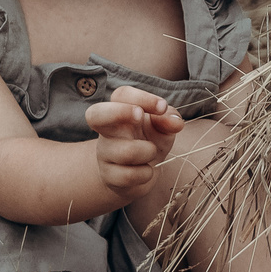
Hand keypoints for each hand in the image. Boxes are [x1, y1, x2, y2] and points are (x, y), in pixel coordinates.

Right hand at [86, 85, 183, 201]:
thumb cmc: (149, 141)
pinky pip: (128, 175)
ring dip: (147, 151)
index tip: (162, 107)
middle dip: (119, 112)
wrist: (138, 174)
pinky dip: (145, 173)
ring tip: (152, 152)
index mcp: (120, 111)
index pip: (121, 95)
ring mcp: (105, 153)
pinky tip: (146, 170)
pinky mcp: (108, 176)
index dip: (141, 97)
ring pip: (124, 151)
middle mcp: (107, 130)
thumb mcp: (163, 127)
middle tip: (140, 116)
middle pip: (94, 114)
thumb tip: (175, 123)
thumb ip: (169, 119)